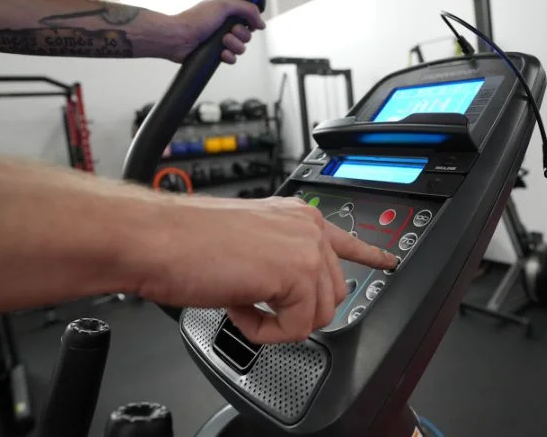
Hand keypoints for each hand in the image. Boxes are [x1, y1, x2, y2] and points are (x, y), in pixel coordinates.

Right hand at [131, 197, 397, 343]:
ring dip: (278, 321)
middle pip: (331, 292)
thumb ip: (276, 259)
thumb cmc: (185, 242)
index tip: (388, 262)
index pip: (346, 239)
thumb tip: (284, 291)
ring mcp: (306, 248)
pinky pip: (299, 328)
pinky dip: (266, 331)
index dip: (370, 255)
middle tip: (255, 303)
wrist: (159, 239)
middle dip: (296, 309)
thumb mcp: (246, 245)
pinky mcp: (298, 274)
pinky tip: (239, 308)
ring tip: (241, 301)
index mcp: (296, 216)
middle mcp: (308, 226)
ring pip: (318, 314)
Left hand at [170, 0, 266, 63]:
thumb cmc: (195, 20)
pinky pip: (232, 59)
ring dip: (234, 46)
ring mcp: (220, 41)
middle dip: (241, 35)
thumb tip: (261, 22)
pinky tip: (221, 53)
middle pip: (247, 35)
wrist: (179, 38)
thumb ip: (247, 9)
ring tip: (222, 42)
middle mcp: (224, 26)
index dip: (250, 23)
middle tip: (228, 32)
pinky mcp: (216, 54)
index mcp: (226, 13)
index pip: (248, 20)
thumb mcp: (224, 5)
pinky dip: (229, 57)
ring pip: (241, 48)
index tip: (246, 24)